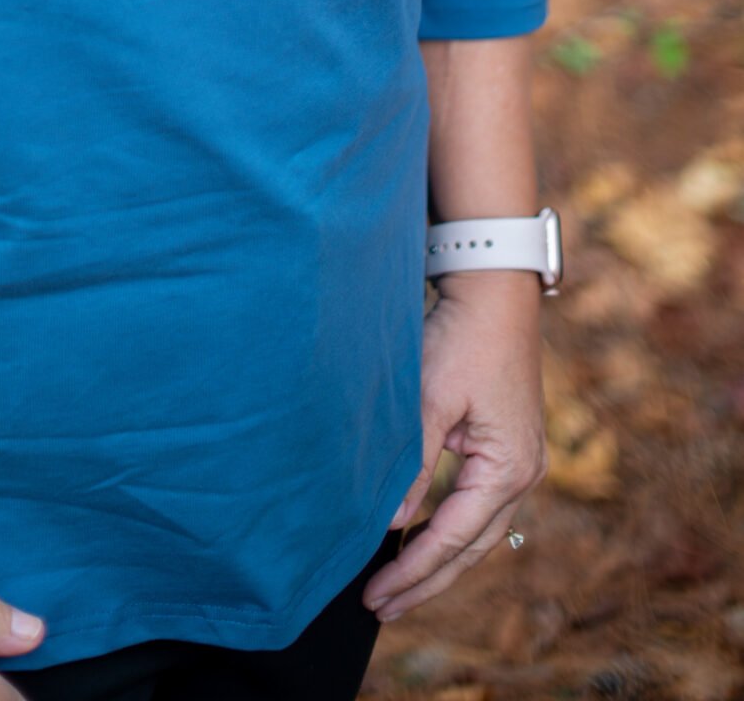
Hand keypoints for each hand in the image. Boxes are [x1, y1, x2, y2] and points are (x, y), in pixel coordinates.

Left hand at [362, 275, 546, 624]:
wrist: (495, 291)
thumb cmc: (462, 339)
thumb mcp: (430, 399)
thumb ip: (412, 465)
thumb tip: (392, 526)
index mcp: (510, 469)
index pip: (455, 537)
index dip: (414, 571)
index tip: (377, 595)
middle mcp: (524, 475)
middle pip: (472, 548)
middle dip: (426, 581)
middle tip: (380, 607)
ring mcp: (520, 464)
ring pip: (477, 533)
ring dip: (438, 560)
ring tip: (396, 587)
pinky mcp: (507, 450)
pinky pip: (477, 508)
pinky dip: (448, 529)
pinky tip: (419, 539)